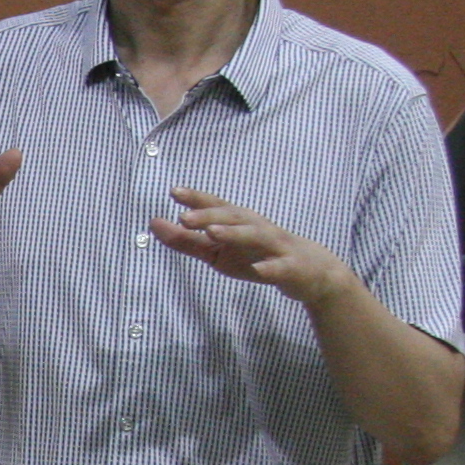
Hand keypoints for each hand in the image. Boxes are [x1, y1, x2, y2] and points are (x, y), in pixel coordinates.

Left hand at [152, 188, 357, 307]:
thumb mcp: (217, 252)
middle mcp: (257, 228)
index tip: (173, 191)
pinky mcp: (292, 268)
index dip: (197, 198)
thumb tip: (153, 224)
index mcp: (239, 223)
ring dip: (234, 233)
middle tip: (184, 217)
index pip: (216, 206)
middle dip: (210, 215)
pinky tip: (257, 270)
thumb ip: (186, 240)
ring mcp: (276, 247)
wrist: (312, 273)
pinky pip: (280, 268)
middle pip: (233, 217)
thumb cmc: (257, 257)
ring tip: (212, 232)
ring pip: (256, 236)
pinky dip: (269, 268)